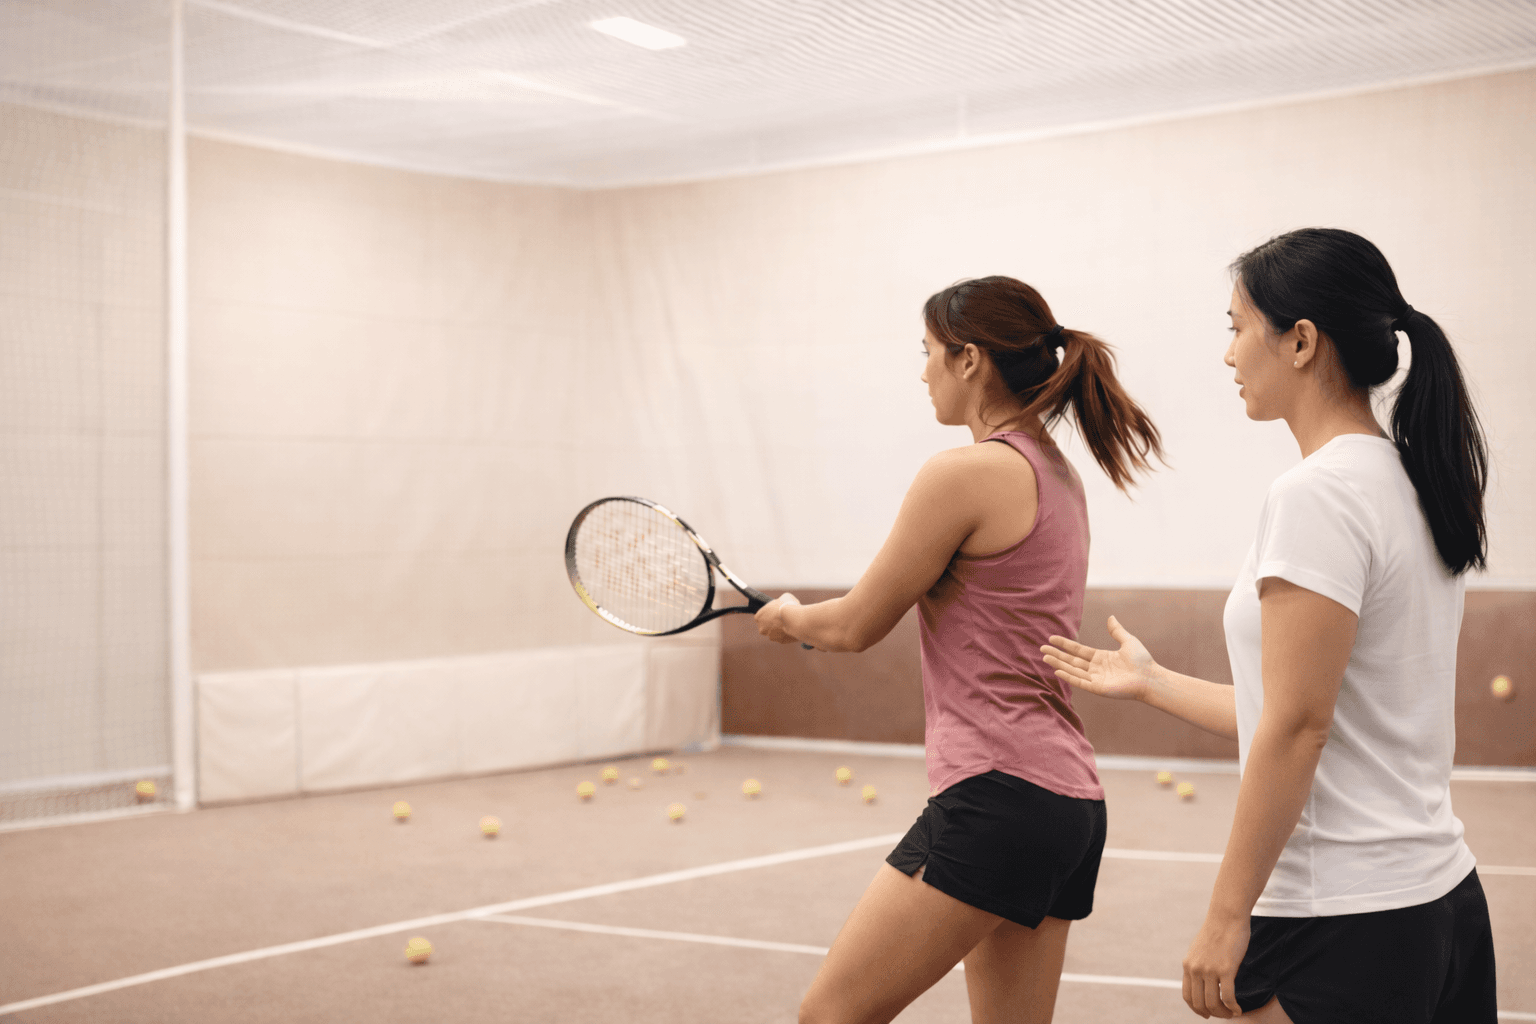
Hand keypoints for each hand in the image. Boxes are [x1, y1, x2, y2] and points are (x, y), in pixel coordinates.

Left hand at [755, 593, 800, 644]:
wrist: (795, 618)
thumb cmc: (787, 606)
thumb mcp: (784, 597)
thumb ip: (780, 600)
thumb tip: (784, 601)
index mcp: (759, 617)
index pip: (759, 616)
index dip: (767, 614)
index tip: (773, 613)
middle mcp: (762, 628)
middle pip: (765, 626)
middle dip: (772, 623)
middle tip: (781, 618)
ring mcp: (771, 636)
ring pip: (774, 633)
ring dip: (779, 630)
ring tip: (788, 623)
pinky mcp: (780, 641)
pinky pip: (783, 637)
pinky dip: (786, 634)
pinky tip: (791, 628)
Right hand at [1041, 615, 1157, 700]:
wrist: (1150, 677)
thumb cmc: (1142, 661)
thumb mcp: (1128, 641)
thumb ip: (1117, 631)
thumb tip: (1111, 617)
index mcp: (1101, 658)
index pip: (1078, 650)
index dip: (1065, 644)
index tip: (1052, 638)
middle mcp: (1096, 668)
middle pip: (1072, 660)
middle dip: (1057, 654)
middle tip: (1042, 648)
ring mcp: (1095, 679)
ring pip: (1073, 670)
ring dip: (1058, 663)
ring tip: (1045, 656)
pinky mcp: (1098, 688)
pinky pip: (1080, 681)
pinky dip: (1068, 676)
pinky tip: (1057, 670)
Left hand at [1182, 911, 1248, 1017]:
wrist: (1227, 916)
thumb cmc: (1218, 932)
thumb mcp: (1200, 949)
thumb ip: (1198, 965)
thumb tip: (1202, 980)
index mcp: (1188, 965)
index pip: (1187, 996)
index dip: (1197, 1009)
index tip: (1207, 1014)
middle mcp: (1195, 969)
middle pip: (1199, 1003)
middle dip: (1212, 1014)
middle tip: (1224, 1015)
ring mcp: (1209, 970)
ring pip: (1213, 1003)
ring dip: (1224, 1013)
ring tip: (1232, 1013)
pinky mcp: (1225, 969)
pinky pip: (1228, 997)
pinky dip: (1233, 1008)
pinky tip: (1239, 1009)